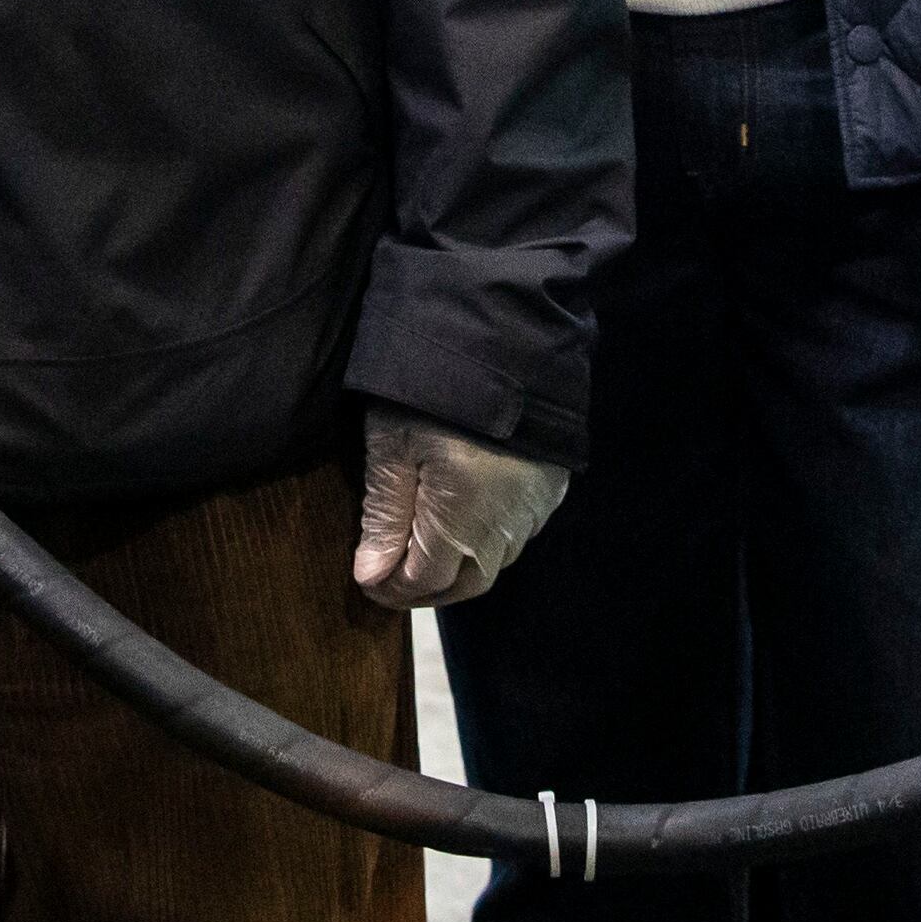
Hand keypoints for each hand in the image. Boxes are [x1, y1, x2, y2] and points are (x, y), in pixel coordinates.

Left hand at [351, 404, 569, 609]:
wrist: (504, 332)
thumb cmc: (431, 385)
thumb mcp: (392, 443)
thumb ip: (384, 514)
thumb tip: (372, 576)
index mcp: (464, 515)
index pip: (426, 580)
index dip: (392, 589)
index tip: (366, 582)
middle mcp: (507, 523)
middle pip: (467, 583)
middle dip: (428, 588)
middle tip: (393, 576)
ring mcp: (536, 506)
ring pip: (496, 561)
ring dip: (459, 567)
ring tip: (424, 549)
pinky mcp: (553, 486)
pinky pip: (519, 533)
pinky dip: (487, 540)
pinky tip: (464, 520)